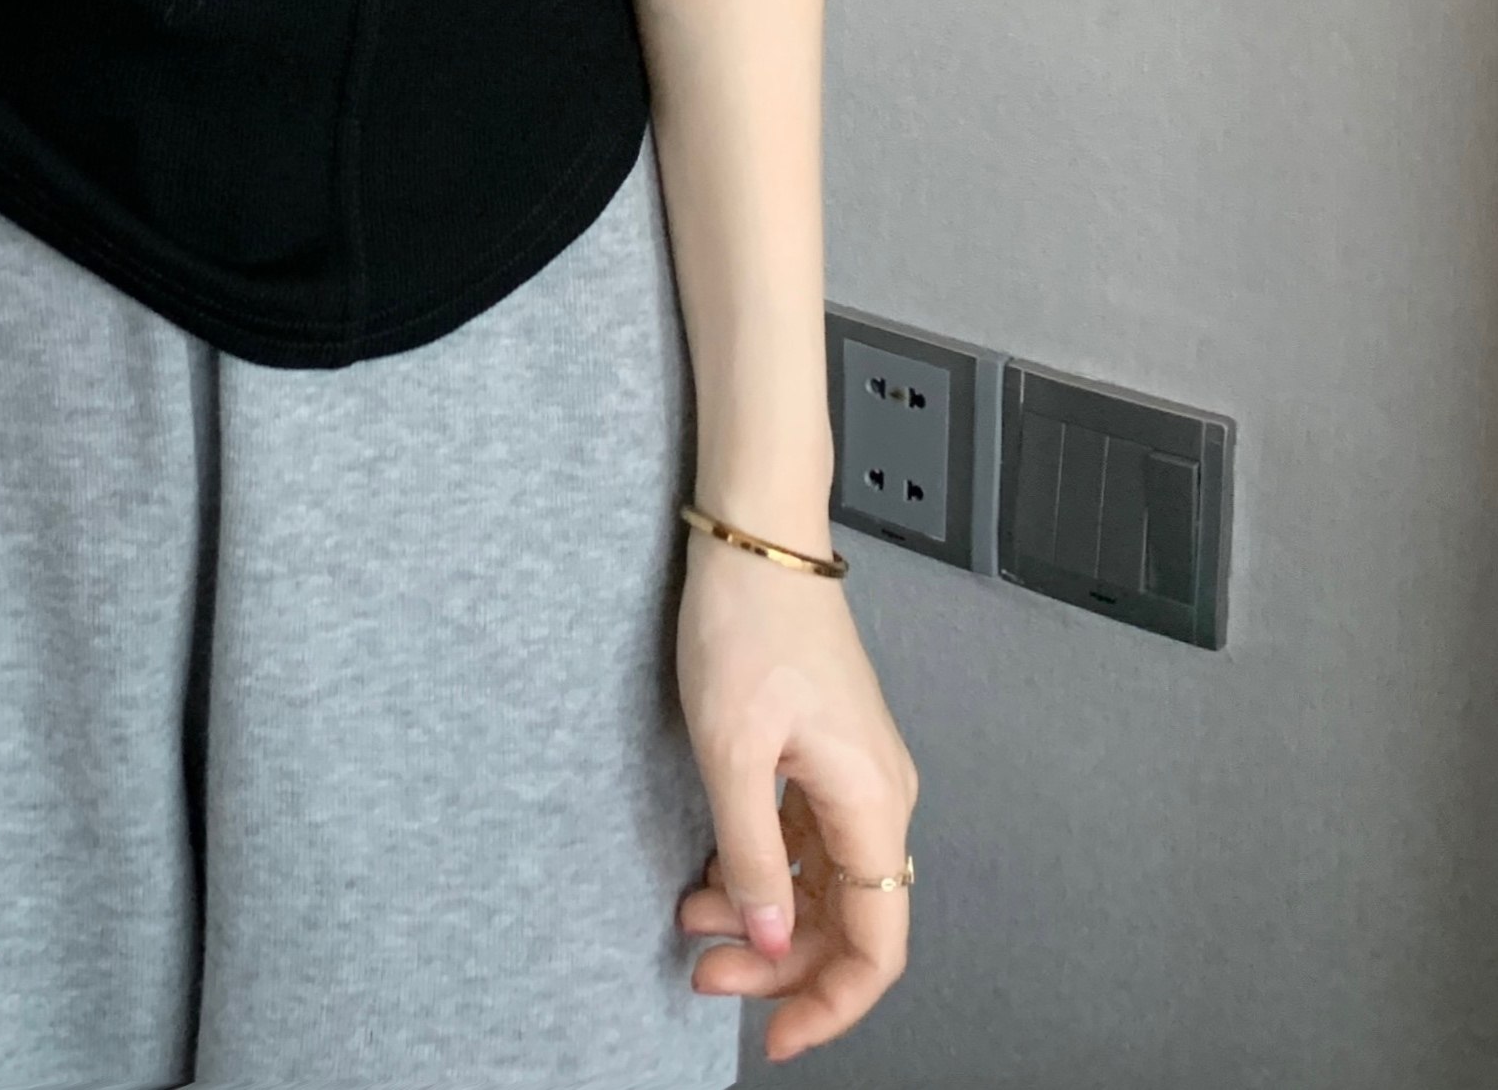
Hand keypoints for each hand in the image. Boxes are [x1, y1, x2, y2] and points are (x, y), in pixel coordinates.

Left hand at [673, 526, 919, 1062]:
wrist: (757, 536)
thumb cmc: (748, 622)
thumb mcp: (732, 751)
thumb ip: (754, 855)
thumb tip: (772, 940)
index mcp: (872, 803)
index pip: (876, 945)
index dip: (830, 1004)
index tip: (775, 1037)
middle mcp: (880, 796)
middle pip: (848, 921)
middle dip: (778, 963)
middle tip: (705, 976)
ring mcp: (856, 773)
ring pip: (824, 883)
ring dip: (764, 916)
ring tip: (694, 923)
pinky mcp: (829, 752)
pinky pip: (809, 839)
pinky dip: (765, 868)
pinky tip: (715, 874)